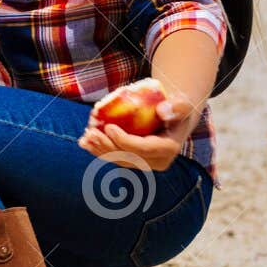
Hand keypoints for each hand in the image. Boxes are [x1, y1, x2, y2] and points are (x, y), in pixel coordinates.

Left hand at [76, 85, 198, 172]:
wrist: (173, 116)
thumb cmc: (176, 106)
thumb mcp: (181, 103)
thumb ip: (177, 106)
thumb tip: (162, 110)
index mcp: (168, 149)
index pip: (143, 149)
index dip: (124, 141)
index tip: (108, 127)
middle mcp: (157, 161)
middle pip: (127, 157)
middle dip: (107, 147)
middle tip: (90, 132)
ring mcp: (145, 163)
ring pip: (118, 160)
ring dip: (99, 150)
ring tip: (85, 138)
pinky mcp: (134, 160)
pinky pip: (114, 157)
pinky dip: (99, 150)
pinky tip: (85, 143)